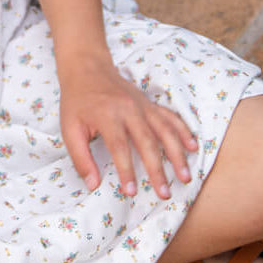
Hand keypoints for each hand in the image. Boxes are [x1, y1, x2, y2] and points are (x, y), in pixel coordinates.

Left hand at [58, 53, 197, 199]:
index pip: (119, 147)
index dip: (127, 171)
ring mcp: (142, 105)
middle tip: (165, 194)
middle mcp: (128, 109)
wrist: (87, 68)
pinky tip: (193, 147)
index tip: (132, 192)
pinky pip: (170, 118)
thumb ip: (80, 158)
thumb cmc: (77, 102)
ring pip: (165, 131)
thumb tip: (92, 184)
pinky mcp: (150, 103)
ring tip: (185, 177)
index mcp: (107, 115)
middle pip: (147, 142)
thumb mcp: (69, 129)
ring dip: (177, 155)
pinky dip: (183, 132)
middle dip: (158, 170)